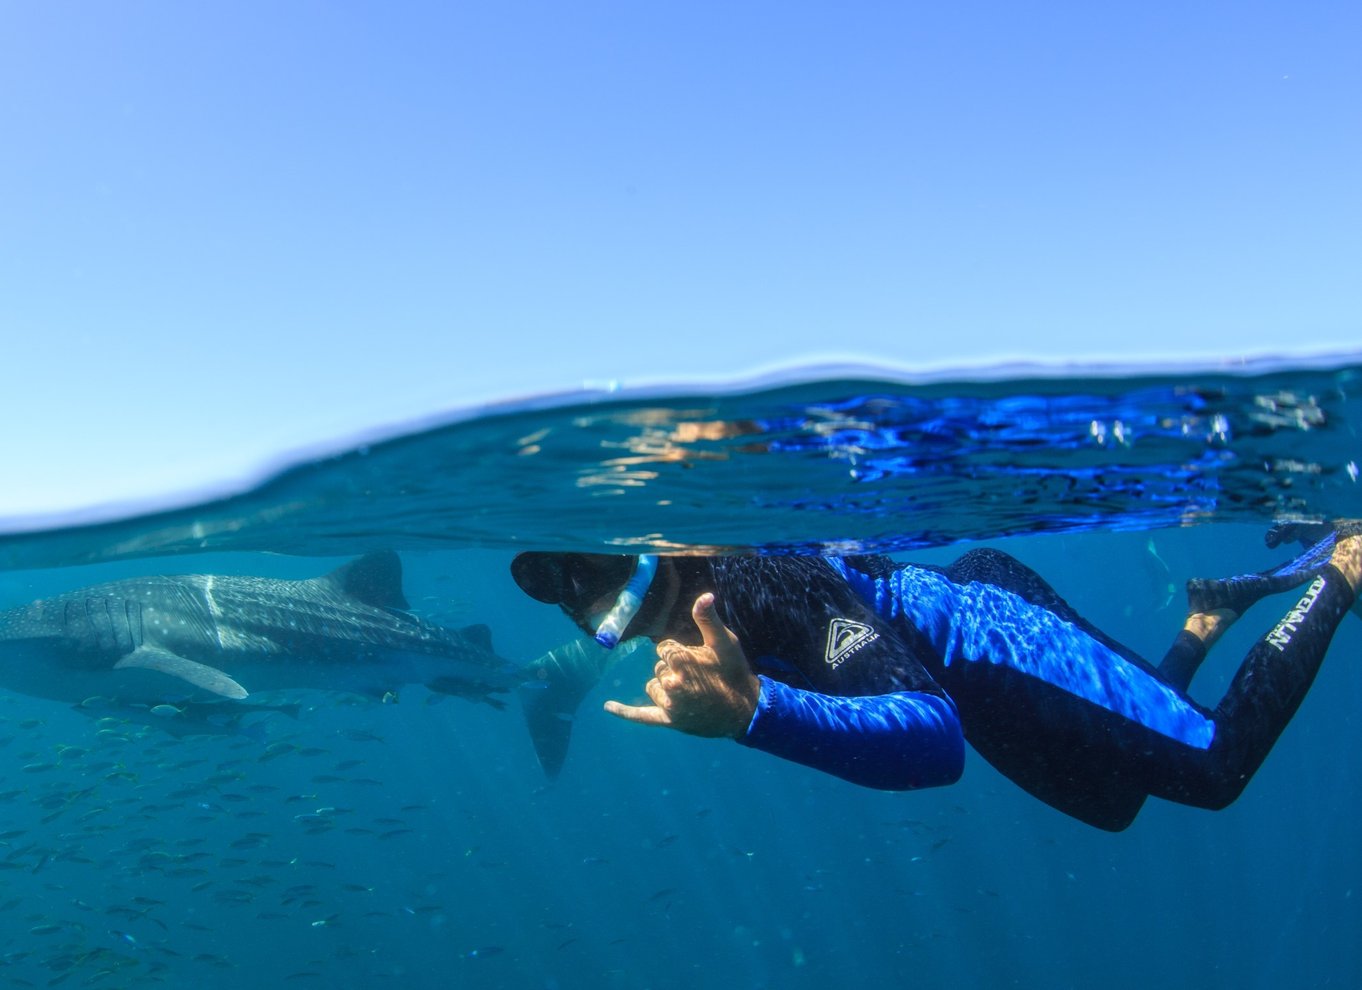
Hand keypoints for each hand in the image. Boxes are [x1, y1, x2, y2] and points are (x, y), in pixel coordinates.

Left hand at [603, 592, 760, 738]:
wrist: (745, 710)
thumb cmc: (734, 672)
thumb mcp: (724, 642)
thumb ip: (708, 619)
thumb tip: (704, 595)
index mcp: (682, 661)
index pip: (665, 649)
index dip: (681, 652)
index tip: (699, 661)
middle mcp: (673, 684)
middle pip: (659, 667)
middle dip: (675, 669)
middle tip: (700, 678)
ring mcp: (670, 705)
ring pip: (653, 686)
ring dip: (665, 686)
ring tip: (691, 692)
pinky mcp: (669, 720)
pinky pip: (642, 716)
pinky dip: (624, 712)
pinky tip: (608, 707)